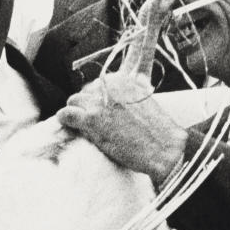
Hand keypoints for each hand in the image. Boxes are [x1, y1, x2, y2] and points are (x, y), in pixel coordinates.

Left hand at [58, 75, 188, 184]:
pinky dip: (65, 120)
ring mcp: (98, 103)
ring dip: (76, 113)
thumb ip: (129, 92)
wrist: (164, 149)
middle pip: (85, 92)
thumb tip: (116, 91)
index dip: (97, 99)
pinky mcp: (91, 120)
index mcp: (123, 80)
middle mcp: (110, 87)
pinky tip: (69, 126)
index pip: (99, 84)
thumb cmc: (157, 130)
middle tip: (92, 121)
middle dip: (86, 106)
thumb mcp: (145, 99)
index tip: (101, 110)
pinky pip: (66, 114)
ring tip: (82, 126)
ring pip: (73, 101)